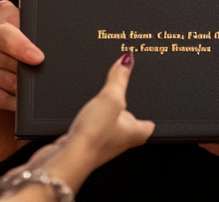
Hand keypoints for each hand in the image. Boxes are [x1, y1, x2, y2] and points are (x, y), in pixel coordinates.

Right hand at [0, 0, 43, 164]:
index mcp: (2, 30)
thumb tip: (54, 49)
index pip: (2, 11)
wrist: (11, 138)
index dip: (16, 26)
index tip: (36, 51)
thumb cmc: (31, 100)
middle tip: (37, 64)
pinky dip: (5, 100)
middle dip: (18, 53)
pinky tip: (17, 107)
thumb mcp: (39, 72)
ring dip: (14, 82)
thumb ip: (40, 53)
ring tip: (28, 93)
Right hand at [35, 53, 155, 192]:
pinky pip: (94, 125)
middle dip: (125, 106)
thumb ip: (119, 78)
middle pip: (129, 120)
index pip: (150, 121)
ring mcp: (105, 142)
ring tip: (102, 98)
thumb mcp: (111, 98)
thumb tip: (127, 59)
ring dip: (106, 111)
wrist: (68, 157)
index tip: (147, 97)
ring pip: (110, 122)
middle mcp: (123, 140)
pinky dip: (91, 117)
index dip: (149, 108)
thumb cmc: (95, 137)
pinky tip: (85, 111)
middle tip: (122, 91)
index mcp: (137, 132)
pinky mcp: (87, 142)